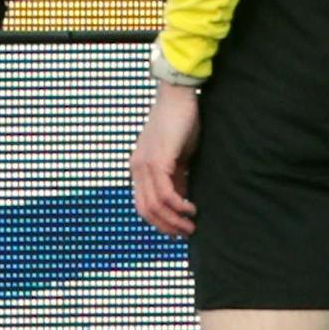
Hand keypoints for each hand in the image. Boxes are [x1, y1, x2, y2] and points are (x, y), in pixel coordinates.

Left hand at [130, 83, 200, 236]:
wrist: (178, 96)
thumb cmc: (180, 123)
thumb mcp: (176, 156)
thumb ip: (176, 177)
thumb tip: (180, 200)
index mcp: (139, 167)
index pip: (143, 204)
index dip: (158, 222)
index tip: (176, 231)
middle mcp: (137, 168)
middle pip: (146, 210)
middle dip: (166, 226)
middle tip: (186, 233)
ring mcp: (145, 164)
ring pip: (155, 205)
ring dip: (174, 220)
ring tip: (191, 226)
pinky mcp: (158, 160)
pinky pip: (165, 192)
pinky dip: (178, 205)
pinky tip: (190, 208)